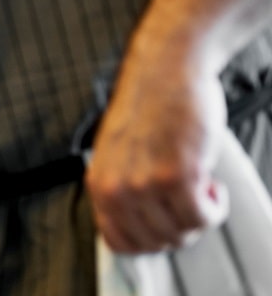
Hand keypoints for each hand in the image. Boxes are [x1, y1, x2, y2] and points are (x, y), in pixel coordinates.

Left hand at [86, 29, 224, 253]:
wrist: (165, 69)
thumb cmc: (148, 107)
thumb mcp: (119, 155)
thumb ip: (124, 190)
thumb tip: (143, 227)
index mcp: (99, 184)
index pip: (118, 243)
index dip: (149, 242)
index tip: (165, 227)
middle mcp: (116, 188)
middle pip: (154, 244)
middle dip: (179, 231)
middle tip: (190, 205)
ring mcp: (144, 183)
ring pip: (181, 233)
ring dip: (200, 217)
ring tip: (201, 188)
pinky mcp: (177, 174)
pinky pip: (202, 217)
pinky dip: (215, 208)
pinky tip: (212, 184)